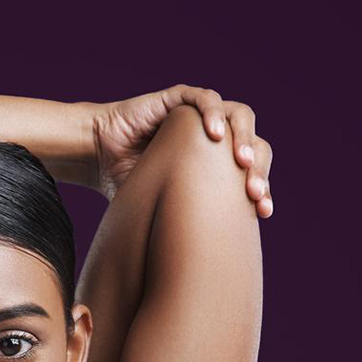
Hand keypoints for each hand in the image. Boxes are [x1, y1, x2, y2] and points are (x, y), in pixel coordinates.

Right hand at [88, 85, 273, 216]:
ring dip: (246, 137)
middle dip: (258, 168)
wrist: (98, 157)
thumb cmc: (128, 183)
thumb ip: (188, 220)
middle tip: (254, 192)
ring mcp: (199, 115)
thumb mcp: (164, 206)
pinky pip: (205, 99)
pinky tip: (215, 134)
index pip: (252, 169)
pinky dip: (213, 113)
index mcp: (218, 161)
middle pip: (254, 143)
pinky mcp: (178, 98)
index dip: (262, 188)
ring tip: (242, 161)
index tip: (263, 211)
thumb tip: (204, 263)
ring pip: (239, 116)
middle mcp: (214, 136)